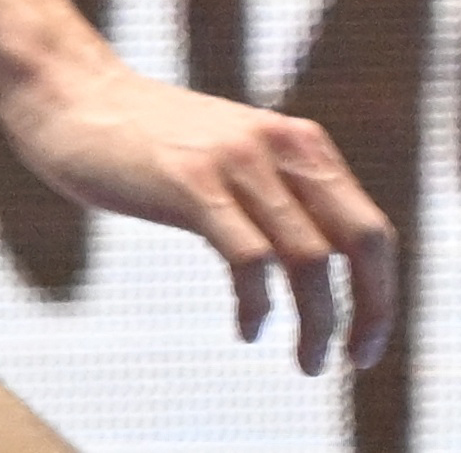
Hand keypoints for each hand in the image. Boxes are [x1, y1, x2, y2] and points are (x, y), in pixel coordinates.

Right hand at [0, 55, 395, 376]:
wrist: (78, 98)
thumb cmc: (153, 141)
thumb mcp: (235, 157)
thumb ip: (276, 193)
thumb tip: (317, 260)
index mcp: (302, 144)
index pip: (370, 226)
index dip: (382, 292)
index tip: (366, 344)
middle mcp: (283, 146)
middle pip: (359, 239)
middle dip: (371, 309)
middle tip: (354, 361)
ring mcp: (239, 163)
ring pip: (309, 258)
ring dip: (317, 322)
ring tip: (307, 362)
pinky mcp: (193, 185)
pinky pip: (249, 259)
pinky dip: (258, 306)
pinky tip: (250, 330)